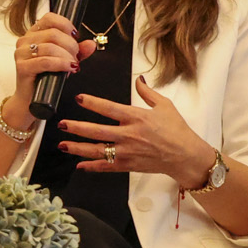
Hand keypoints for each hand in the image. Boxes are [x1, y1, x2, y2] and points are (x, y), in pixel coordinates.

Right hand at [6, 11, 97, 124]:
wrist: (30, 101)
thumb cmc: (45, 79)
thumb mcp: (65, 61)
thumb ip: (78, 51)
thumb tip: (91, 44)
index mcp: (33, 34)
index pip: (49, 17)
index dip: (66, 25)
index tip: (76, 37)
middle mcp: (25, 40)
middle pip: (53, 33)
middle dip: (71, 45)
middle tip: (76, 57)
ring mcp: (21, 53)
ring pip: (50, 47)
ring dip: (67, 56)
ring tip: (73, 65)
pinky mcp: (22, 67)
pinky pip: (45, 61)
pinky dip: (61, 64)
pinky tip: (69, 68)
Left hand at [58, 76, 218, 186]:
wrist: (185, 156)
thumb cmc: (177, 130)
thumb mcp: (165, 105)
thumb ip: (147, 93)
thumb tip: (139, 79)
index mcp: (137, 117)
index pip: (109, 108)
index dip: (92, 103)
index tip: (79, 98)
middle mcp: (129, 135)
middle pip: (97, 131)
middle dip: (77, 127)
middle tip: (61, 124)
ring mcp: (127, 152)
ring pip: (98, 150)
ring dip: (78, 148)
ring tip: (62, 145)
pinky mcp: (129, 165)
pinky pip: (106, 167)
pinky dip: (92, 167)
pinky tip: (79, 166)